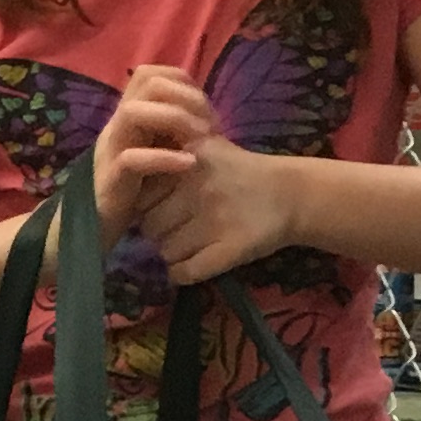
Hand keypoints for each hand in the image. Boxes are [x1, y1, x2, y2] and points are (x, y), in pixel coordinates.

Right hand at [90, 64, 212, 231]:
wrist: (92, 229)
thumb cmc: (131, 192)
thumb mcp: (155, 153)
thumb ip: (171, 132)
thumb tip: (205, 116)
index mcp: (129, 117)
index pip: (151, 73)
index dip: (182, 81)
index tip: (205, 111)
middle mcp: (118, 126)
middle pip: (146, 82)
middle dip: (185, 97)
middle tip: (209, 126)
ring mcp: (111, 150)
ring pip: (133, 112)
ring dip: (175, 119)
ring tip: (202, 139)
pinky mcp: (110, 179)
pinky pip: (132, 158)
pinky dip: (165, 158)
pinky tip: (188, 164)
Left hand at [131, 138, 306, 286]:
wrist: (291, 193)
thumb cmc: (240, 171)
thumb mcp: (205, 147)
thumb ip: (170, 149)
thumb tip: (129, 162)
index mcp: (188, 164)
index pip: (141, 197)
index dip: (147, 205)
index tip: (162, 206)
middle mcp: (197, 192)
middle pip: (149, 227)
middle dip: (158, 231)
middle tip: (178, 228)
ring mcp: (213, 222)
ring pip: (164, 251)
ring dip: (172, 252)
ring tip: (191, 242)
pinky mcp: (229, 250)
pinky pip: (183, 272)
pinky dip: (182, 273)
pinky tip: (193, 263)